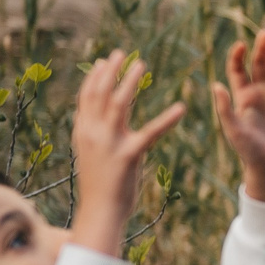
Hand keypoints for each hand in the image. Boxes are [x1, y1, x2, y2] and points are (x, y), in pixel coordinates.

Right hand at [71, 50, 186, 258]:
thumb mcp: (90, 154)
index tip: (103, 60)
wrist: (99, 211)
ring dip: (130, 81)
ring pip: (119, 103)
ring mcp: (110, 143)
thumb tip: (93, 118)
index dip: (94, 76)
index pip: (86, 97)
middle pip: (100, 93)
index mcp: (84, 132)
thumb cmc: (98, 185)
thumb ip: (92, 134)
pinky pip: (151, 132)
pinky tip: (181, 107)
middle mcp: (93, 133)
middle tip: (122, 53)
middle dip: (110, 70)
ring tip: (142, 64)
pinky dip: (167, 119)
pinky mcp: (129, 154)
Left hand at [211, 27, 264, 205]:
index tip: (242, 45)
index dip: (238, 56)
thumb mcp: (234, 131)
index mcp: (242, 97)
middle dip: (263, 49)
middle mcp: (260, 94)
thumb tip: (216, 85)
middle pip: (260, 65)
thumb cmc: (249, 152)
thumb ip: (225, 109)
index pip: (237, 70)